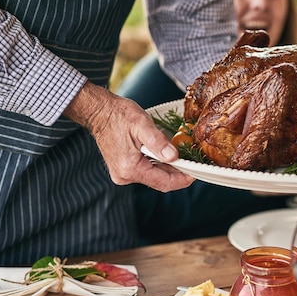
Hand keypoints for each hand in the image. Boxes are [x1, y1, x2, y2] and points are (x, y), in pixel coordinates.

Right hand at [64, 81, 194, 191]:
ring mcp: (123, 174)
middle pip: (160, 181)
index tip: (196, 173)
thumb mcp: (142, 124)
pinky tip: (166, 154)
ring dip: (169, 168)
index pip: (163, 183)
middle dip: (178, 173)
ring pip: (154, 177)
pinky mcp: (124, 169)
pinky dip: (159, 164)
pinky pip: (147, 171)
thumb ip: (158, 142)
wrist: (100, 112)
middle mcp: (125, 176)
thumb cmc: (118, 115)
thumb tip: (173, 157)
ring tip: (181, 156)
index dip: (183, 179)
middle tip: (193, 162)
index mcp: (130, 168)